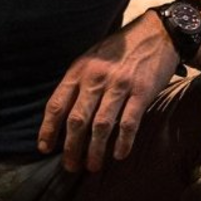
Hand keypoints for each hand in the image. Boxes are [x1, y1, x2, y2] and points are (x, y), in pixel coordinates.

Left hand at [36, 11, 180, 172]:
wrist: (156, 34)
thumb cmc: (119, 51)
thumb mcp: (90, 60)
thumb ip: (77, 84)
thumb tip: (63, 117)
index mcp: (78, 71)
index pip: (57, 104)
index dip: (48, 129)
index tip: (45, 148)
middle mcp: (95, 79)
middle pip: (77, 119)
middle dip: (71, 147)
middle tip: (69, 166)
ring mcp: (119, 85)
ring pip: (101, 125)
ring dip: (95, 150)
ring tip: (92, 167)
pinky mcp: (141, 92)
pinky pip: (129, 122)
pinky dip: (123, 142)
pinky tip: (118, 155)